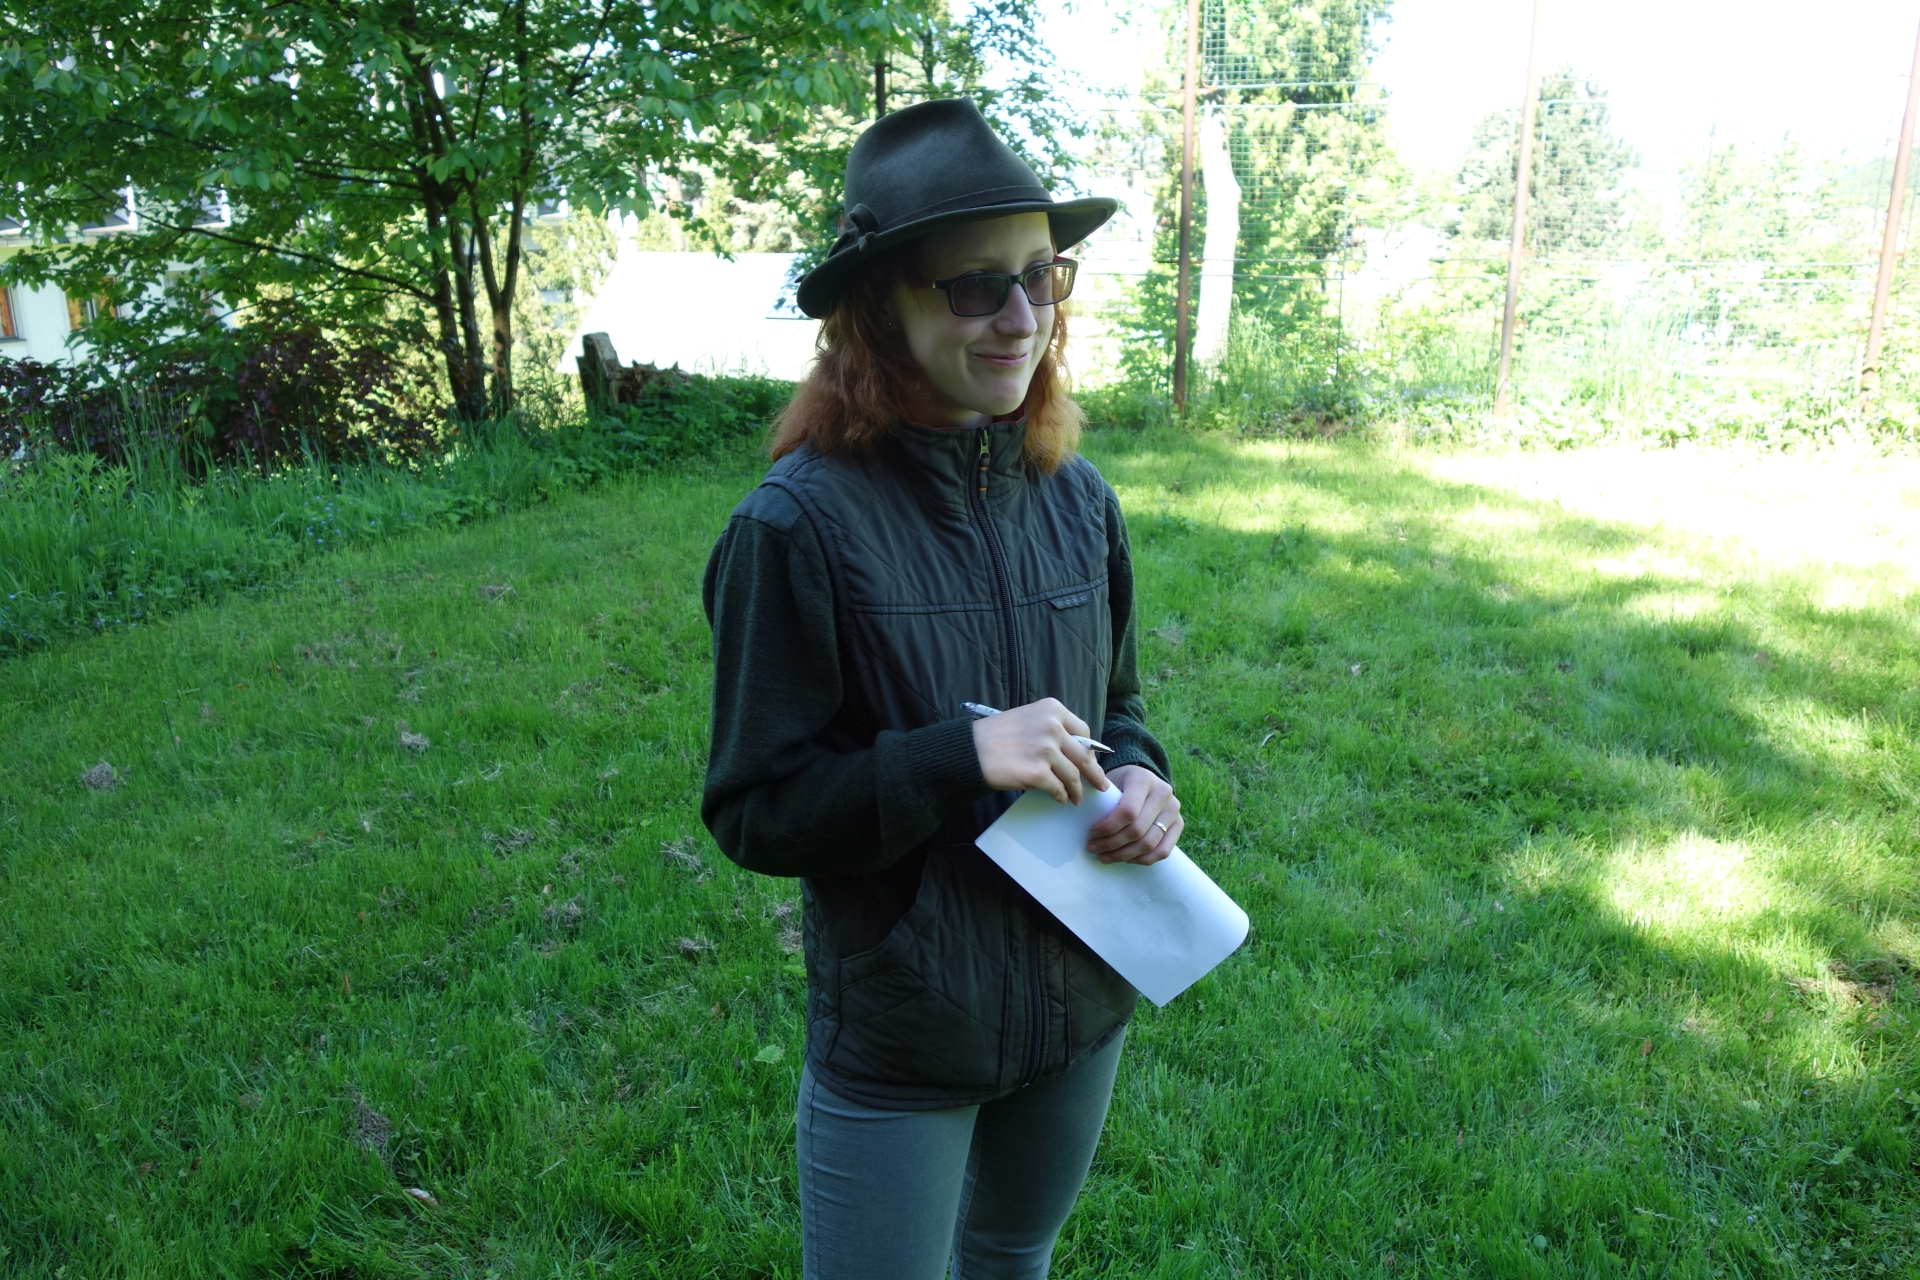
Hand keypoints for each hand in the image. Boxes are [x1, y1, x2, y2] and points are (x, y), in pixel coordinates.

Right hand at [972, 698, 1108, 805]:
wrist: (971, 750)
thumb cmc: (996, 736)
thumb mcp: (1028, 718)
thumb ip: (1052, 728)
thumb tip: (1076, 752)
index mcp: (1052, 710)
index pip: (1084, 732)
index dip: (1090, 750)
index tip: (1091, 761)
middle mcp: (1052, 727)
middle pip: (1084, 755)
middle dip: (1094, 774)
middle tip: (1100, 785)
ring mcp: (1046, 750)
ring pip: (1073, 775)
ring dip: (1077, 790)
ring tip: (1076, 798)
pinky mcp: (1037, 772)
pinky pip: (1058, 788)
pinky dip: (1062, 796)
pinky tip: (1061, 799)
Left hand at [1086, 764, 1180, 864]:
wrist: (1143, 780)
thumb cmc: (1119, 783)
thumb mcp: (1109, 780)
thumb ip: (1099, 795)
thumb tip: (1083, 820)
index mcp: (1143, 779)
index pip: (1127, 811)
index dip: (1108, 827)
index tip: (1092, 834)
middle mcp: (1163, 792)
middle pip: (1137, 830)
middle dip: (1112, 844)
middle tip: (1093, 849)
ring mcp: (1174, 809)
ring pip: (1149, 843)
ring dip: (1124, 855)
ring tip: (1105, 857)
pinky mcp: (1179, 824)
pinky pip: (1163, 851)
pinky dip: (1142, 859)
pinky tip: (1125, 858)